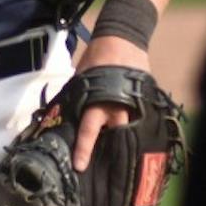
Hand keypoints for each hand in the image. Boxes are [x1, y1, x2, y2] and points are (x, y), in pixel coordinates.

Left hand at [72, 34, 150, 171]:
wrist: (122, 38)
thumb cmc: (96, 57)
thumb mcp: (80, 78)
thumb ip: (76, 96)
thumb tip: (64, 112)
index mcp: (97, 102)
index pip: (88, 131)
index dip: (83, 149)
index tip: (79, 166)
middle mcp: (116, 108)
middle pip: (114, 137)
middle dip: (108, 151)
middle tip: (101, 165)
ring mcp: (132, 105)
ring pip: (126, 130)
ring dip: (118, 138)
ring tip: (114, 151)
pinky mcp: (142, 100)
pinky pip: (135, 117)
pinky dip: (128, 124)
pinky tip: (123, 130)